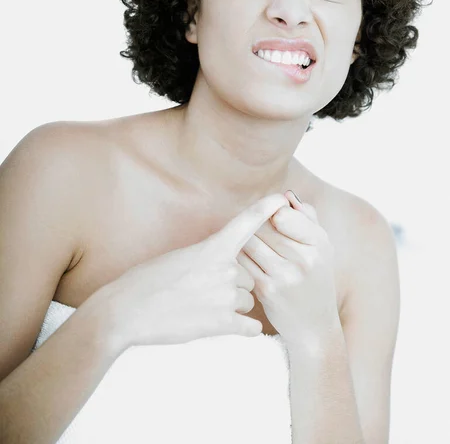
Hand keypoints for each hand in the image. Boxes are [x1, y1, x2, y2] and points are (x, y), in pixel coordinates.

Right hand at [96, 193, 289, 350]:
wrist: (126, 310)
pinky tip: (224, 326)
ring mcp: (225, 297)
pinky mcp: (222, 324)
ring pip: (247, 301)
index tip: (281, 198)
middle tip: (202, 290)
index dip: (265, 208)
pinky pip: (251, 327)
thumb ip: (209, 256)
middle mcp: (225, 269)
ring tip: (202, 307)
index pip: (245, 223)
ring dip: (232, 307)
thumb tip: (226, 264)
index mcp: (213, 248)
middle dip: (232, 285)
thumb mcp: (180, 256)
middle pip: (247, 277)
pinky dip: (242, 329)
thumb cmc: (147, 281)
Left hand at [236, 190, 338, 346]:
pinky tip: (246, 259)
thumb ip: (306, 216)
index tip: (274, 218)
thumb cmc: (315, 277)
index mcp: (320, 244)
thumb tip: (285, 195)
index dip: (272, 212)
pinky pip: (243, 260)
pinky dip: (240, 256)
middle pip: (263, 226)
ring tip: (252, 243)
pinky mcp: (266, 290)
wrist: (314, 325)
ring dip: (245, 239)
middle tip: (258, 231)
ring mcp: (284, 276)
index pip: (282, 214)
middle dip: (256, 225)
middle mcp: (304, 260)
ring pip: (249, 241)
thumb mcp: (322, 246)